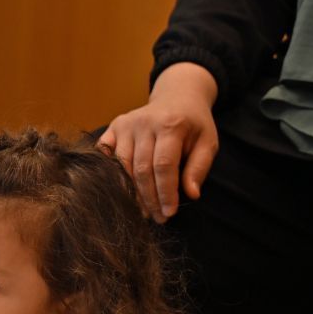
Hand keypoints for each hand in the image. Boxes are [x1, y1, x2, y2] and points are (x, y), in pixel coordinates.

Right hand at [99, 62, 220, 222]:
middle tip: (158, 217)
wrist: (178, 96)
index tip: (169, 213)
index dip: (165, 192)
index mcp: (171, 124)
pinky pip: (105, 155)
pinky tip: (121, 190)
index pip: (164, 166)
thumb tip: (191, 194)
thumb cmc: (194, 124)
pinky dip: (110, 174)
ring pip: (122, 166)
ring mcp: (125, 124)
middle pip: (141, 169)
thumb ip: (199, 168)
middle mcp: (144, 122)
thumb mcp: (208, 142)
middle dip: (149, 198)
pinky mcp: (114, 127)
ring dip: (132, 192)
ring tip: (144, 210)